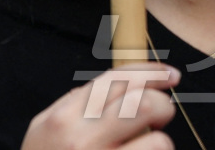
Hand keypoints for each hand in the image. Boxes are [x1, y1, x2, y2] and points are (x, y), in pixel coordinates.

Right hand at [22, 63, 177, 149]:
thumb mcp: (44, 128)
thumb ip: (74, 104)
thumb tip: (115, 86)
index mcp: (65, 118)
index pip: (117, 81)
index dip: (150, 73)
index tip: (170, 75)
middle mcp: (84, 141)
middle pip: (145, 106)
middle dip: (162, 105)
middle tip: (161, 111)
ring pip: (159, 142)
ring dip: (158, 143)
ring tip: (142, 146)